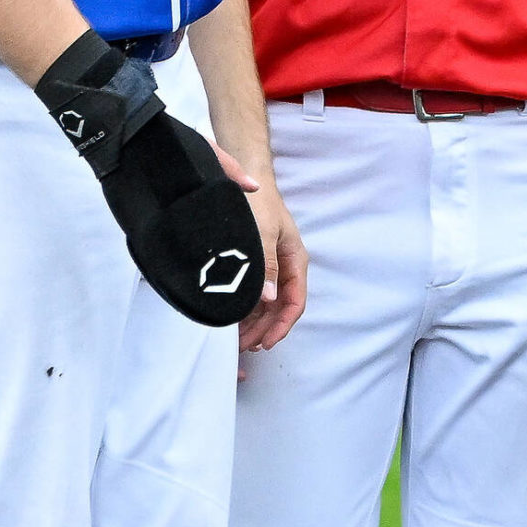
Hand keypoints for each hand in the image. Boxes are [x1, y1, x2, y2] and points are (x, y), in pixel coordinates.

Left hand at [213, 145, 307, 353]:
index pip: (294, 303)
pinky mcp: (255, 267)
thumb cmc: (259, 204)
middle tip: (245, 347)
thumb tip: (269, 298)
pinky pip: (253, 295)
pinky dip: (245, 310)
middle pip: (279, 309)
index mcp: (294, 261)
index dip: (282, 326)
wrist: (245, 178)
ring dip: (253, 324)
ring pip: (265, 305)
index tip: (266, 343)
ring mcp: (270, 269)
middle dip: (264, 330)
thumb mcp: (265, 234)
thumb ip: (267, 265)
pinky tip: (233, 320)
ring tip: (237, 340)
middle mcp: (284, 268)